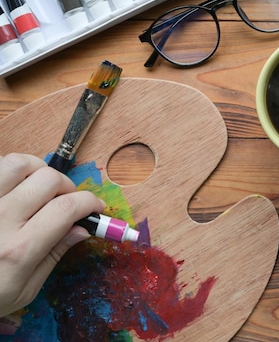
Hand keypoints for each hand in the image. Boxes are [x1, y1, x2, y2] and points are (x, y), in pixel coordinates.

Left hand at [0, 153, 104, 316]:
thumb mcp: (23, 290)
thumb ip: (54, 256)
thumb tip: (82, 230)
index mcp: (18, 249)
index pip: (67, 208)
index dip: (89, 202)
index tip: (95, 207)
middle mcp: (0, 219)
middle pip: (49, 180)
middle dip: (68, 187)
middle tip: (67, 201)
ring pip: (19, 163)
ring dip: (39, 170)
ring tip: (41, 186)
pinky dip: (11, 170)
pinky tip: (14, 187)